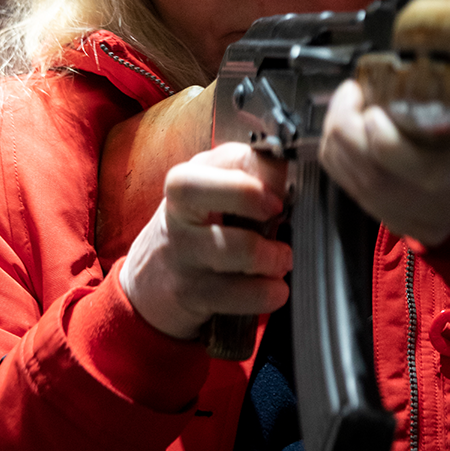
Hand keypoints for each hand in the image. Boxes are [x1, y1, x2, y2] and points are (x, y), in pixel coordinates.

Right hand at [118, 141, 293, 340]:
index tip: (284, 189)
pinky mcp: (191, 293)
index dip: (264, 169)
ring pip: (229, 248)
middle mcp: (178, 211)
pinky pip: (236, 294)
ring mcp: (182, 253)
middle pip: (193, 188)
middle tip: (278, 212)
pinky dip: (266, 293)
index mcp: (191, 179)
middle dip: (245, 194)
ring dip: (270, 256)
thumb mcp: (212, 193)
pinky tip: (274, 289)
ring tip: (282, 259)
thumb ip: (251, 177)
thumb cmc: (197, 228)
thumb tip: (298, 174)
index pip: (225, 157)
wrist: (152, 280)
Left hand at [320, 0, 449, 248]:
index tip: (372, 108)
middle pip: (381, 177)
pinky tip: (347, 130)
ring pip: (360, 184)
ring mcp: (426, 216)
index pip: (428, 170)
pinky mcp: (401, 221)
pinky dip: (338, 156)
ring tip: (350, 106)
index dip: (387, 143)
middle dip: (351, 129)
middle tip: (353, 95)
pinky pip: (351, 190)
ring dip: (341, 138)